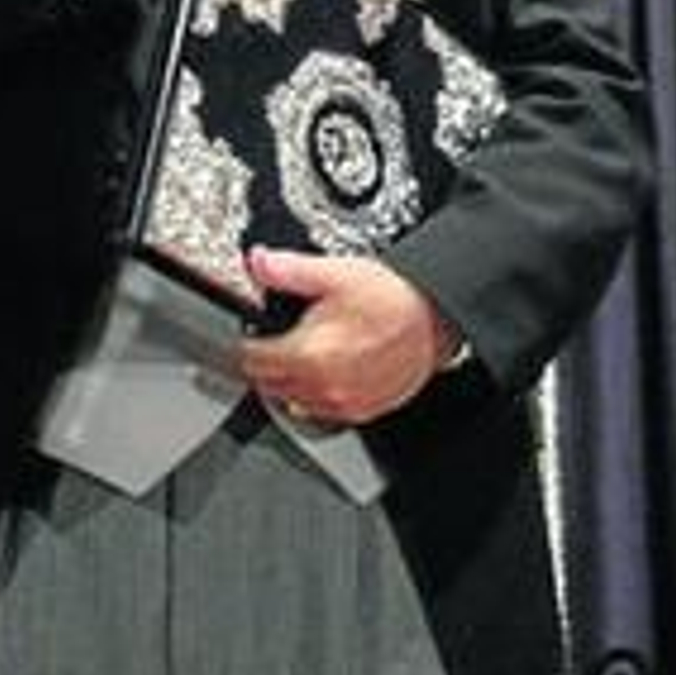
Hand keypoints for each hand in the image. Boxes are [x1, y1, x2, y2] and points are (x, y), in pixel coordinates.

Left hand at [237, 247, 465, 425]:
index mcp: (308, 355)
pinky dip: (313, 395)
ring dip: (285, 381)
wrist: (435, 320)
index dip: (241, 344)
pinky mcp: (362, 412)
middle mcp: (322, 388)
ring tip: (295, 352)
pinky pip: (321, 412)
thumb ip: (287, 270)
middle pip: (267, 384)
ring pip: (291, 401)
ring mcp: (342, 405)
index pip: (250, 360)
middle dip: (260, 362)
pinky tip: (323, 370)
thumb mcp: (334, 273)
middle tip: (266, 339)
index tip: (244, 333)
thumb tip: (256, 262)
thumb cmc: (392, 298)